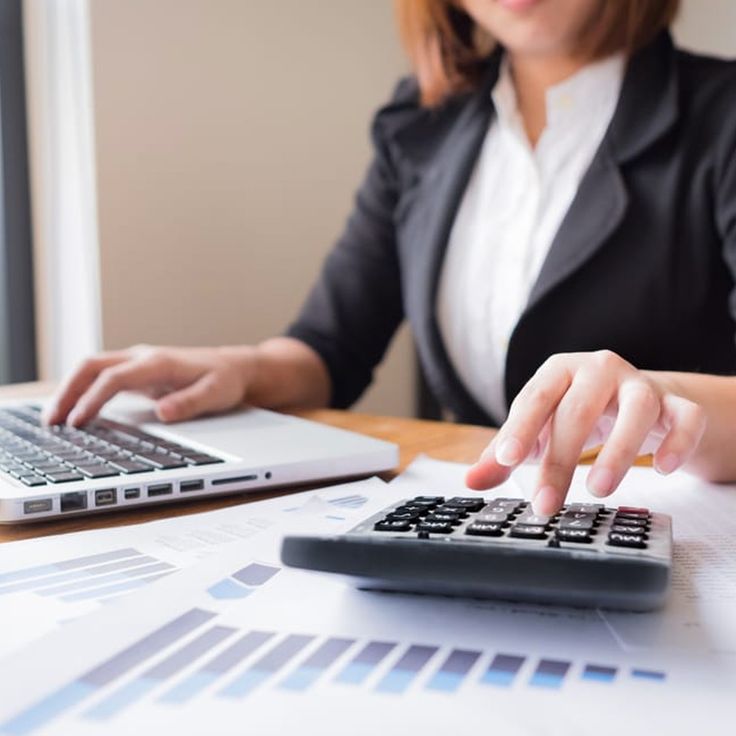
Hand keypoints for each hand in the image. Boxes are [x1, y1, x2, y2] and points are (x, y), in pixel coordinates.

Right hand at [43, 345, 255, 425]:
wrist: (234, 367)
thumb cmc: (225, 380)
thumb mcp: (215, 394)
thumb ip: (189, 403)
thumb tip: (163, 413)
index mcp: (158, 363)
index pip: (114, 378)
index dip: (92, 400)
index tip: (77, 423)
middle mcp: (142, 358)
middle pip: (91, 367)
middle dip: (67, 392)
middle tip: (50, 422)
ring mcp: (137, 363)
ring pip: (92, 369)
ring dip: (69, 391)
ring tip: (53, 420)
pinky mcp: (136, 372)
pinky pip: (101, 377)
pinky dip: (82, 391)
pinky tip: (73, 412)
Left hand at [465, 350, 706, 513]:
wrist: (635, 400)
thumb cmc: (575, 413)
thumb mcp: (538, 430)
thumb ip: (504, 454)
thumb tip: (472, 481)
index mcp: (558, 371)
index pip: (535, 398)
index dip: (520, 428)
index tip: (506, 460)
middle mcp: (599, 369)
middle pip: (578, 409)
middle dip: (560, 459)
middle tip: (547, 503)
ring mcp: (641, 384)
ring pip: (636, 409)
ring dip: (618, 451)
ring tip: (598, 490)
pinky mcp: (676, 404)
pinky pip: (685, 418)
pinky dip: (677, 442)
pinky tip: (661, 469)